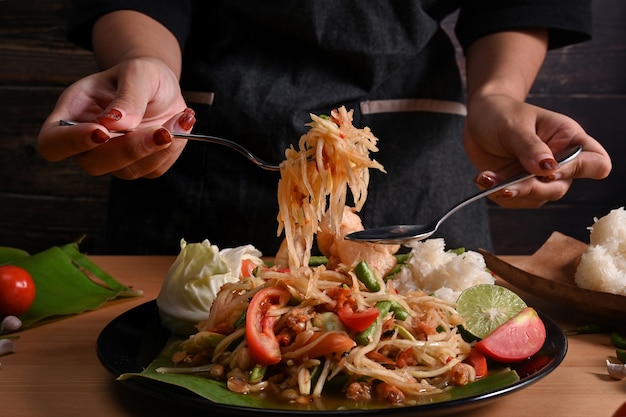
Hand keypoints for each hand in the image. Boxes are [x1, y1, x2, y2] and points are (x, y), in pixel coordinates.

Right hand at [37, 57, 193, 178]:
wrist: (162, 86)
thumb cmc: (140, 74)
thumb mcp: (138, 72)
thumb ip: (128, 96)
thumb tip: (116, 123)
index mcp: (72, 114)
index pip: (53, 142)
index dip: (72, 142)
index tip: (102, 131)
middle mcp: (88, 143)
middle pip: (94, 163)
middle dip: (129, 149)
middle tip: (160, 130)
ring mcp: (114, 158)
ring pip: (128, 171)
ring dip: (158, 148)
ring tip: (180, 117)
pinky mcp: (141, 165)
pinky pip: (154, 169)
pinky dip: (172, 148)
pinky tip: (180, 123)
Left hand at [463, 94, 611, 207]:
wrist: (479, 118)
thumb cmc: (501, 112)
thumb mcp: (513, 125)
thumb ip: (530, 147)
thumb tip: (548, 169)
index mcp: (568, 139)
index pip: (596, 163)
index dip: (578, 171)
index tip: (548, 170)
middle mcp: (559, 161)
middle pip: (559, 188)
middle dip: (530, 188)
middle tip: (505, 186)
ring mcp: (539, 176)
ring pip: (536, 199)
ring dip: (509, 192)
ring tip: (486, 177)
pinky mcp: (520, 185)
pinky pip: (514, 201)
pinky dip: (496, 194)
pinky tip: (483, 178)